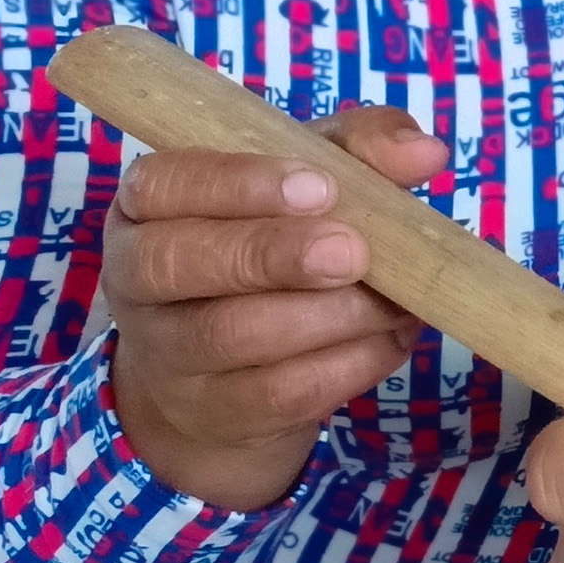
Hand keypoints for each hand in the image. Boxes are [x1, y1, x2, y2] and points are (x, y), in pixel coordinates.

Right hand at [105, 107, 452, 511]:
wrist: (233, 372)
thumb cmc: (276, 245)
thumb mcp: (311, 179)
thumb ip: (363, 150)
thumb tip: (424, 152)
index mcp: (151, 203)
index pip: (164, 183)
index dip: (238, 184)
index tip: (320, 188)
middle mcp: (139, 276)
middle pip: (178, 261)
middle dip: (273, 253)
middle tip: (352, 253)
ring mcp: (166, 353)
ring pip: (234, 332)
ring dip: (330, 314)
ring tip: (394, 298)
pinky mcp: (213, 412)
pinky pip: (281, 391)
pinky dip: (351, 362)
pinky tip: (391, 338)